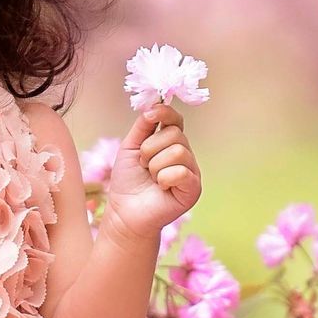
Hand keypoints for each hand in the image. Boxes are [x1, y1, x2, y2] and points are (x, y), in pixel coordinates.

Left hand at [99, 102, 201, 240]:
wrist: (124, 212)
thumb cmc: (128, 181)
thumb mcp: (130, 147)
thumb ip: (143, 126)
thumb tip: (154, 105)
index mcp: (170, 142)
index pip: (175, 119)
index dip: (164, 113)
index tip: (150, 116)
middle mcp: (184, 154)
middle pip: (174, 134)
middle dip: (149, 150)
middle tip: (144, 165)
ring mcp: (191, 171)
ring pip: (177, 151)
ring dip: (155, 166)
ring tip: (151, 179)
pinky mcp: (193, 189)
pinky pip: (181, 172)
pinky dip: (165, 179)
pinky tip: (161, 188)